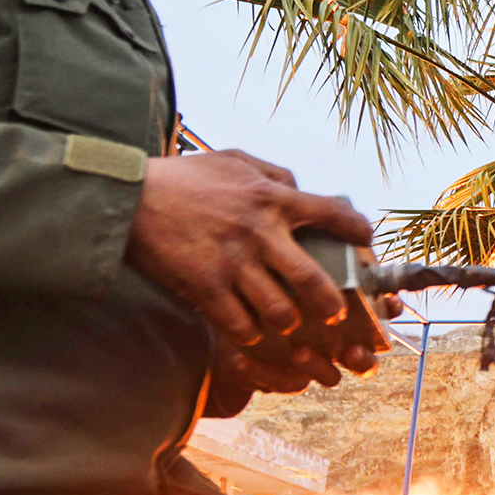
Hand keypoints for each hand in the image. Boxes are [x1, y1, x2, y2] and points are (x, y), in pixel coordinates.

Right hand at [126, 150, 372, 347]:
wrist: (127, 197)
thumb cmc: (184, 177)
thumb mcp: (235, 161)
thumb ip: (275, 175)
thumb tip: (304, 190)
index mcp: (273, 198)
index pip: (334, 215)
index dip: (359, 233)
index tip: (366, 244)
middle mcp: (261, 233)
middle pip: (315, 282)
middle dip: (332, 306)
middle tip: (334, 314)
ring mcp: (234, 264)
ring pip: (280, 312)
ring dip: (288, 323)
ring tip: (286, 322)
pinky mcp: (205, 287)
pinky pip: (241, 325)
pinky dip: (250, 333)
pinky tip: (250, 329)